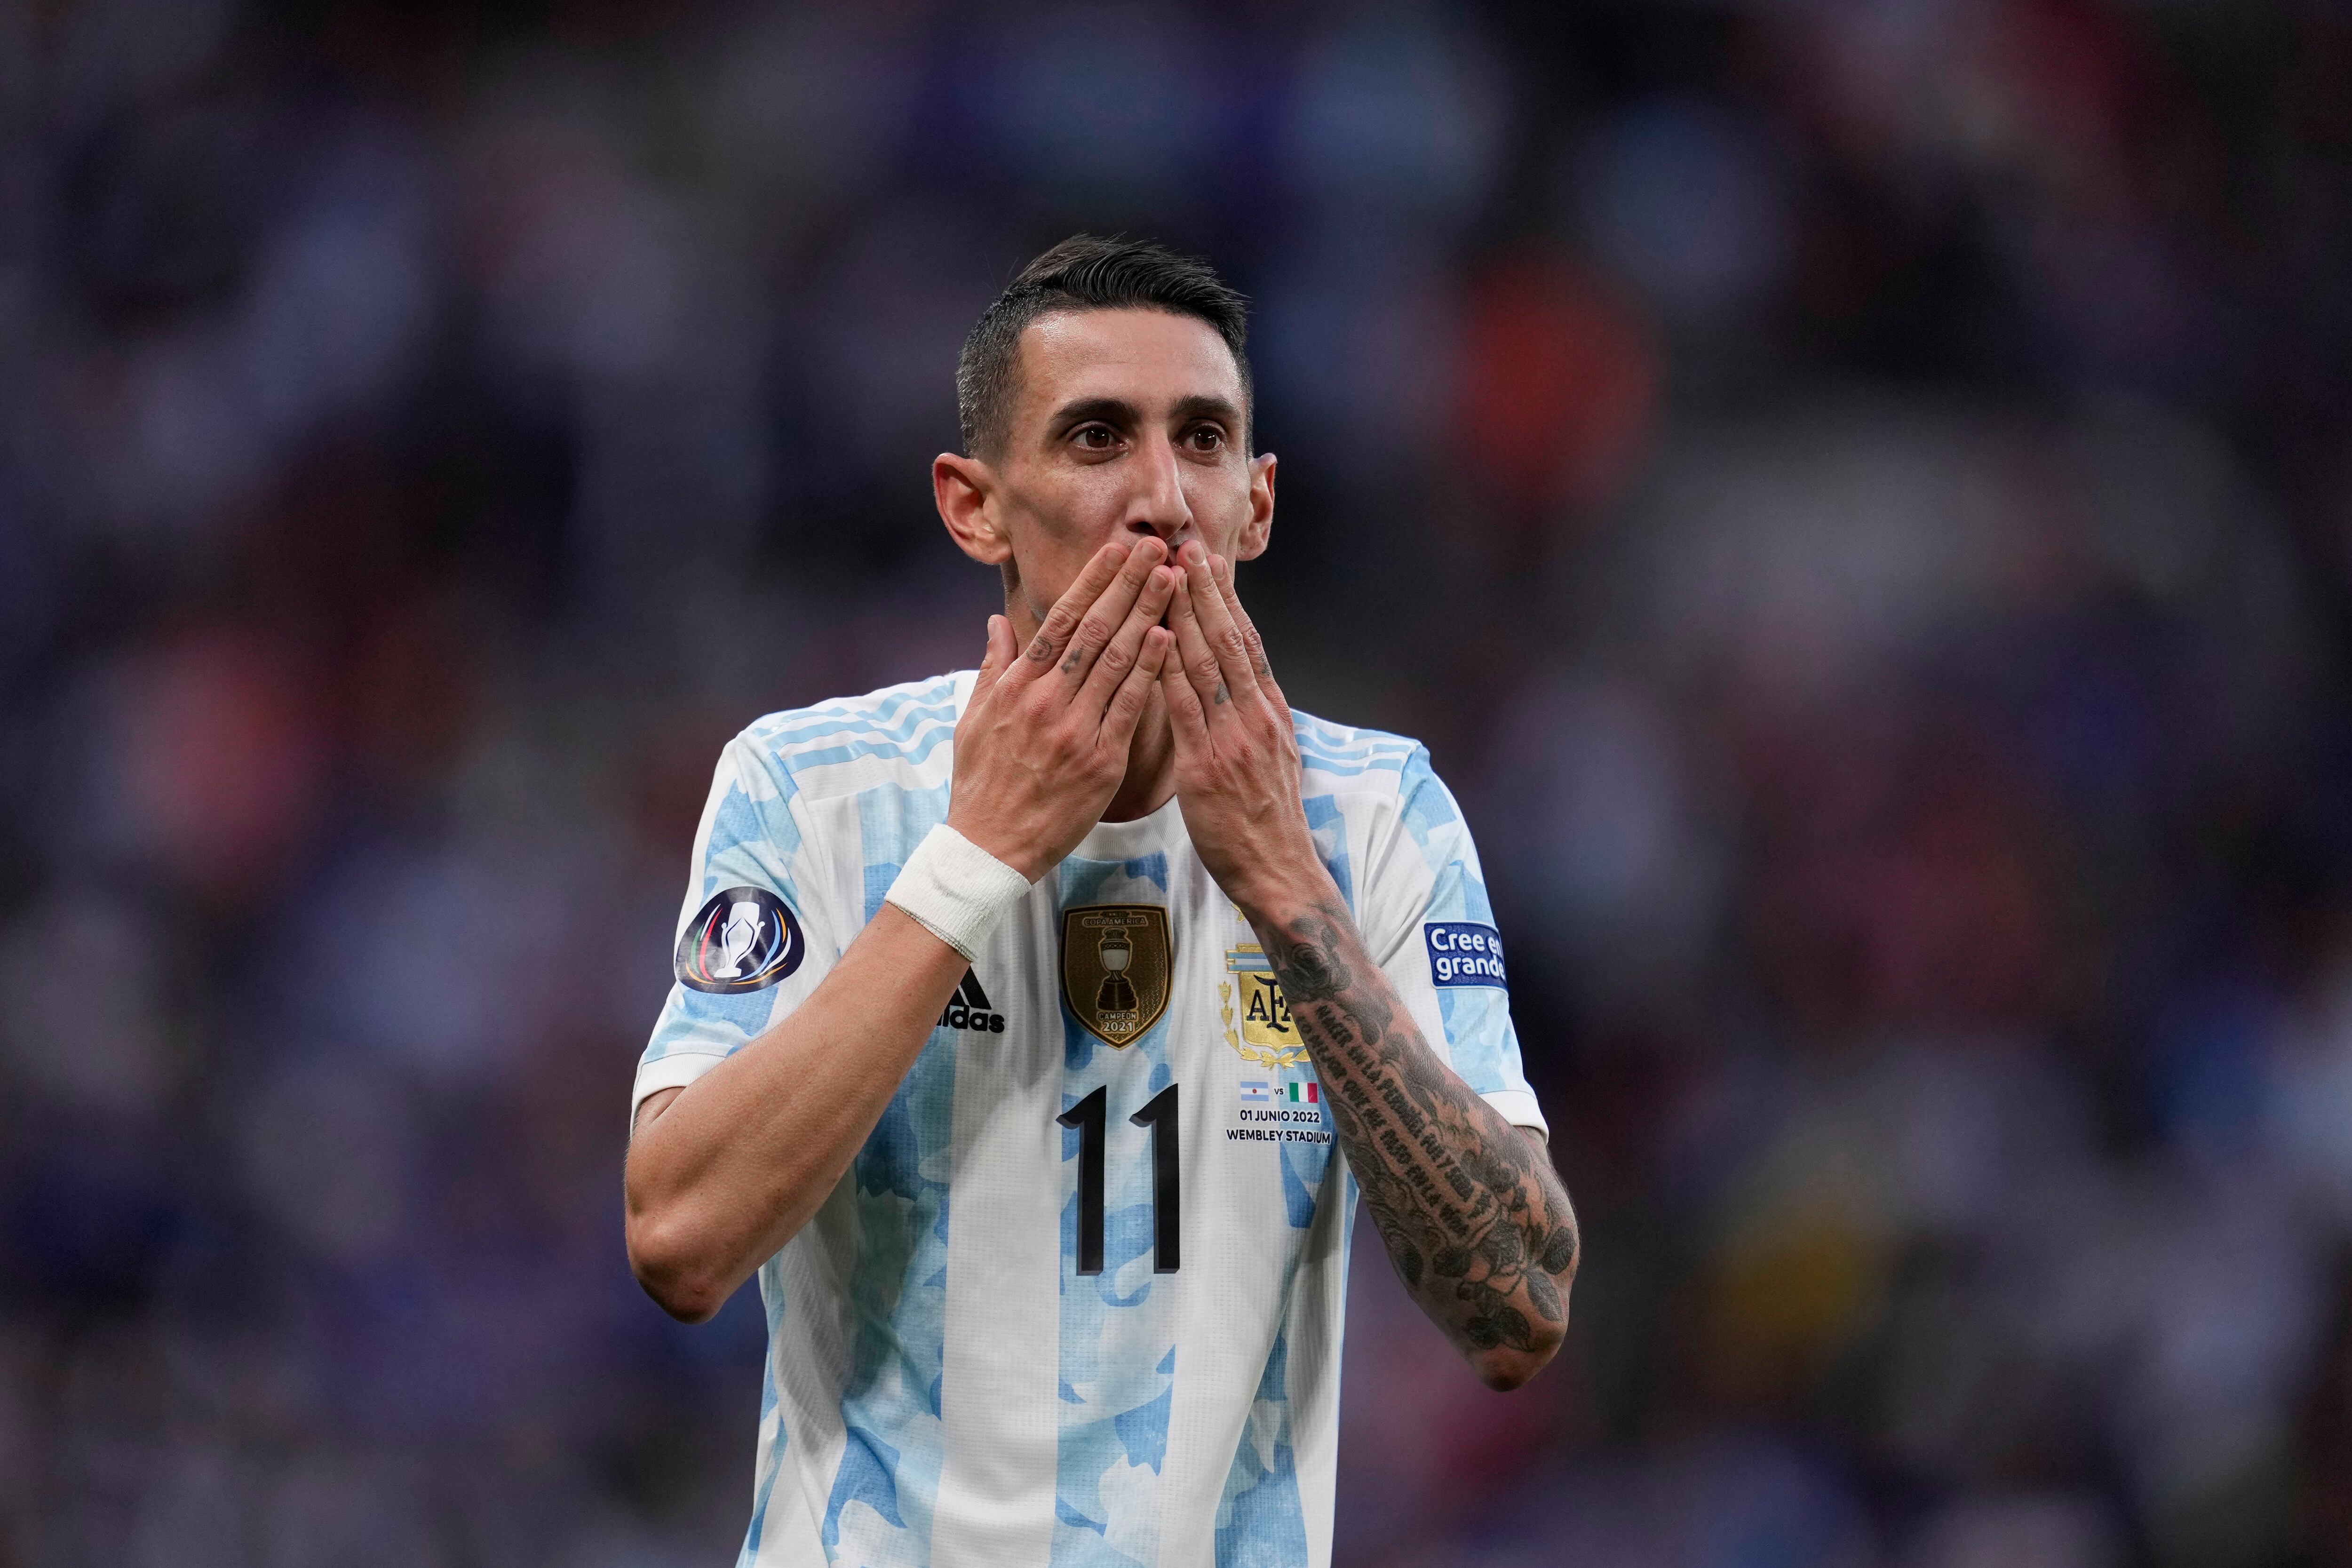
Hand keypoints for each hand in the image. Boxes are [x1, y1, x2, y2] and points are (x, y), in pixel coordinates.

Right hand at [948, 539, 1177, 880]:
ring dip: (1146, 613)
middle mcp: (1045, 701)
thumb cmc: (981, 784)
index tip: (1117, 550)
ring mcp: (1073, 730)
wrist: (990, 848)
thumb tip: (996, 623)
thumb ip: (991, 667)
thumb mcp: (973, 720)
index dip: (1092, 582)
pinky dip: (1148, 670)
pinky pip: (1129, 707)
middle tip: (1157, 546)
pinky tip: (1168, 637)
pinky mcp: (1099, 762)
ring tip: (1172, 578)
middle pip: (1093, 630)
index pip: (1060, 621)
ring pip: (1116, 660)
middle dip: (1128, 584)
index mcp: (1016, 687)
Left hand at [1159, 543, 1330, 914]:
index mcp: (1269, 712)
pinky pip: (1186, 709)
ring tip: (1168, 574)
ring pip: (1208, 663)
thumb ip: (1250, 719)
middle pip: (1229, 641)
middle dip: (1205, 591)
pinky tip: (1157, 639)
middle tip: (1185, 547)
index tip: (1208, 563)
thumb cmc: (1266, 821)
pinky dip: (1171, 670)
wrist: (1279, 870)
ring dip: (1186, 614)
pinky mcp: (1208, 766)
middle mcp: (1255, 716)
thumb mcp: (1271, 758)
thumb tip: (1236, 688)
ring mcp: (1234, 738)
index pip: (1247, 644)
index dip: (1226, 601)